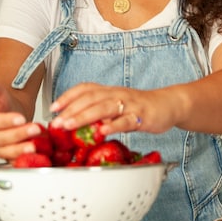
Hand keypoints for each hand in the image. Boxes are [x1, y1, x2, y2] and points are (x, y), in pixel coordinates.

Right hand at [0, 77, 43, 160]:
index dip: (5, 121)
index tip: (20, 118)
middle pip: (0, 138)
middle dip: (18, 135)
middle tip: (34, 129)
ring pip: (5, 152)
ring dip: (21, 150)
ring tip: (35, 146)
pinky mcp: (5, 154)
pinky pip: (13, 160)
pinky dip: (24, 160)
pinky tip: (36, 156)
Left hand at [49, 82, 176, 135]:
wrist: (168, 104)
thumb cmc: (140, 107)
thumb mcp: (118, 105)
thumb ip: (100, 111)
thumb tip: (76, 121)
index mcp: (109, 91)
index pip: (85, 89)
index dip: (67, 96)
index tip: (53, 107)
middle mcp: (117, 94)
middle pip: (90, 98)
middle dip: (71, 109)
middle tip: (56, 122)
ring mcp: (129, 105)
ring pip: (104, 107)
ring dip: (84, 116)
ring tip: (69, 125)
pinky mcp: (141, 116)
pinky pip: (126, 121)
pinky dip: (113, 125)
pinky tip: (102, 132)